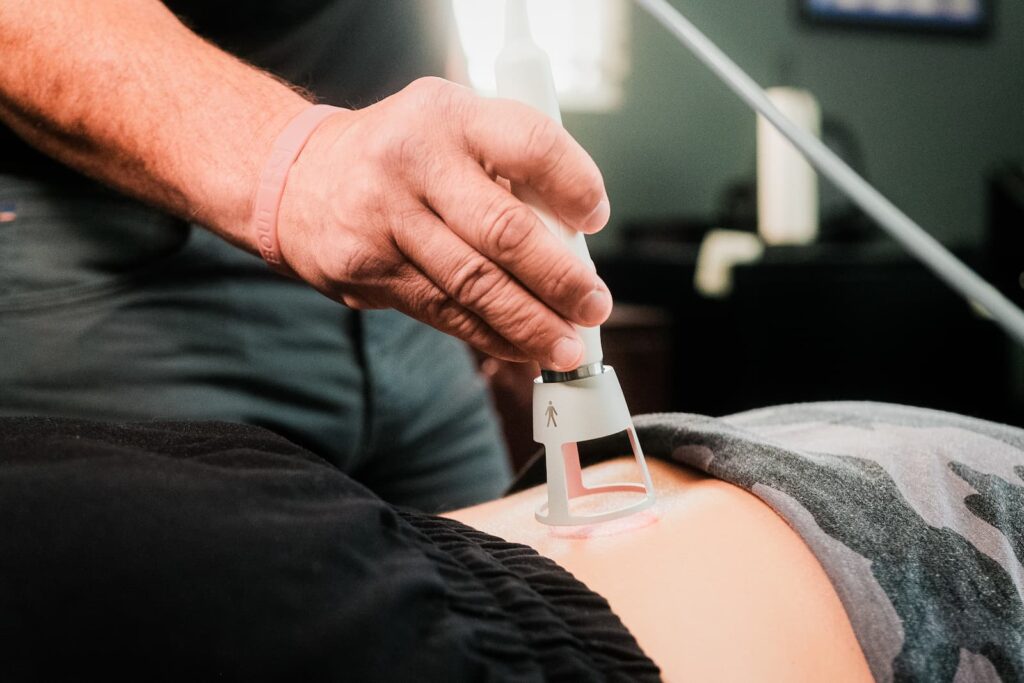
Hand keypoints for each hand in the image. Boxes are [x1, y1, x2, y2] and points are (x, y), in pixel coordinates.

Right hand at [276, 77, 612, 370]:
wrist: (297, 178)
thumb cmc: (400, 156)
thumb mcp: (450, 129)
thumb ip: (507, 172)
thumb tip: (574, 244)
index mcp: (449, 114)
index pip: (529, 144)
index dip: (573, 185)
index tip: (595, 219)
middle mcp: (413, 161)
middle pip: (502, 231)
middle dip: (559, 279)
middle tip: (594, 306)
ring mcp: (384, 217)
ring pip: (472, 284)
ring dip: (529, 323)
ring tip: (567, 345)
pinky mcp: (367, 269)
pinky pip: (442, 311)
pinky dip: (490, 335)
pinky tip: (522, 348)